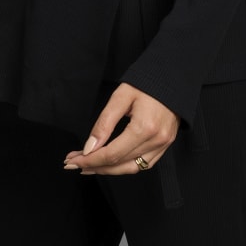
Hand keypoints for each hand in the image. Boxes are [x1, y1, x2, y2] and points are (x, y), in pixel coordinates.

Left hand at [63, 83, 178, 175]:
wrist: (172, 76)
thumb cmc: (146, 83)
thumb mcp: (121, 97)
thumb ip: (104, 123)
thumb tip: (89, 148)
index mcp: (144, 127)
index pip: (112, 154)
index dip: (90, 160)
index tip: (73, 161)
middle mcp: (156, 140)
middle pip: (119, 163)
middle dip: (94, 165)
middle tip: (74, 163)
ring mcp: (163, 144)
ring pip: (131, 168)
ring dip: (108, 170)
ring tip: (90, 165)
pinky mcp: (166, 144)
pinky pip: (144, 164)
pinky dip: (125, 166)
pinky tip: (111, 163)